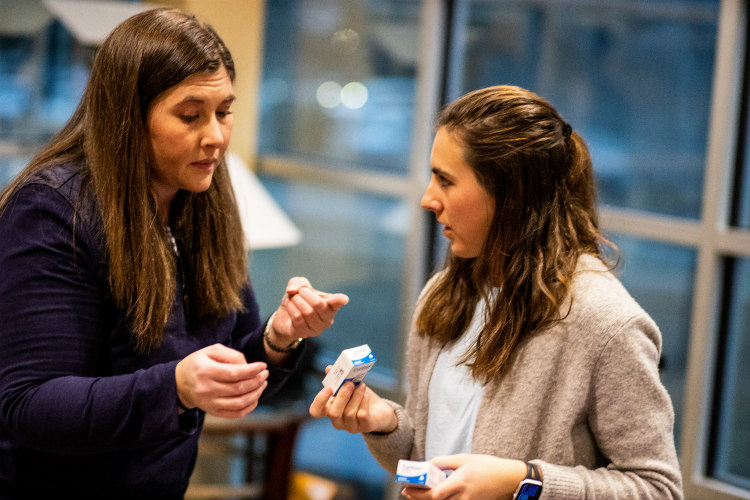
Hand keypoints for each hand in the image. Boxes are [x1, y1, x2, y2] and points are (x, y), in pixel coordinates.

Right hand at [175, 343, 268, 417]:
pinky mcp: (213, 412)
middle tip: (265, 373)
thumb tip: (247, 366)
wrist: (180, 382)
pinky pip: (235, 414)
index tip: (263, 365)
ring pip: (240, 403)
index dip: (252, 370)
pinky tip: (255, 397)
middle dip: (257, 381)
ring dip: (256, 394)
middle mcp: (206, 389)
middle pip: (239, 388)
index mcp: (205, 371)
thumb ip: (231, 355)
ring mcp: (209, 403)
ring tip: (263, 384)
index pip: (234, 373)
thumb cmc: (199, 363)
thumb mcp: (212, 350)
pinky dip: (249, 407)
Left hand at [270, 277, 348, 344]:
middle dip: (305, 294)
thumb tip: (292, 290)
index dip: (340, 300)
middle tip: (299, 291)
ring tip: (293, 298)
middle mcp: (327, 319)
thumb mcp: (299, 286)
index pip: (337, 303)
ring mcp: (316, 328)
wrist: (286, 317)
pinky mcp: (304, 333)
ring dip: (296, 300)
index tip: (344, 299)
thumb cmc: (298, 300)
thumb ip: (298, 283)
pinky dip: (291, 308)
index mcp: (330, 305)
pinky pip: (297, 318)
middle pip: (318, 304)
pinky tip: (290, 305)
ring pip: (307, 312)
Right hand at [308, 370, 396, 433]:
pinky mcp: (365, 426)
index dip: (319, 400)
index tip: (329, 388)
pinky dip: (363, 402)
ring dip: (356, 396)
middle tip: (350, 383)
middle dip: (342, 396)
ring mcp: (351, 426)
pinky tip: (366, 394)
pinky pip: (362, 415)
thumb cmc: (360, 396)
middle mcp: (338, 421)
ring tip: (362, 386)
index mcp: (329, 409)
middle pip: (333, 413)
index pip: (315, 411)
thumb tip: (329, 368)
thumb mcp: (349, 385)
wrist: (380, 409)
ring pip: (349, 413)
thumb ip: (338, 378)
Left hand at [401, 455, 526, 499]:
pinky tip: (434, 493)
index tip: (406, 487)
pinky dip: (441, 499)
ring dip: (429, 498)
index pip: (434, 494)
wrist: (508, 479)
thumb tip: (428, 465)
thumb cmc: (486, 466)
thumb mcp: (463, 458)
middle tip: (407, 491)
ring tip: (417, 491)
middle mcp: (462, 496)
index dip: (418, 493)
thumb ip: (444, 462)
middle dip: (419, 497)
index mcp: (460, 482)